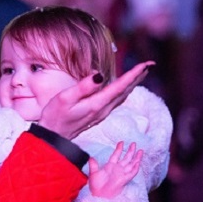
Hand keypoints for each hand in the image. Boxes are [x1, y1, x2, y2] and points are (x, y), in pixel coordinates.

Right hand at [37, 61, 153, 138]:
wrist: (53, 137)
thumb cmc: (55, 116)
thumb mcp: (65, 98)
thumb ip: (83, 87)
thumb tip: (100, 76)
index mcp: (97, 104)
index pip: (120, 87)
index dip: (133, 74)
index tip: (146, 64)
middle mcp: (103, 109)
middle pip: (125, 92)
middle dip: (138, 77)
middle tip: (149, 65)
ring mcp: (101, 113)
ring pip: (122, 96)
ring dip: (132, 84)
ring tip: (141, 73)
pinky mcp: (97, 115)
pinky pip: (115, 100)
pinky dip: (124, 91)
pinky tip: (124, 88)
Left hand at [88, 142, 142, 198]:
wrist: (99, 195)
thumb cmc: (96, 186)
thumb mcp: (93, 173)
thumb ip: (93, 165)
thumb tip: (91, 157)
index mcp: (110, 166)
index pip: (116, 155)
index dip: (119, 149)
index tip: (121, 142)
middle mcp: (117, 169)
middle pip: (126, 158)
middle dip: (131, 151)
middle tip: (134, 143)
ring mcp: (122, 174)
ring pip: (131, 164)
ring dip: (136, 158)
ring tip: (140, 151)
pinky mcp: (124, 180)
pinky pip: (131, 173)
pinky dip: (135, 168)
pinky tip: (138, 163)